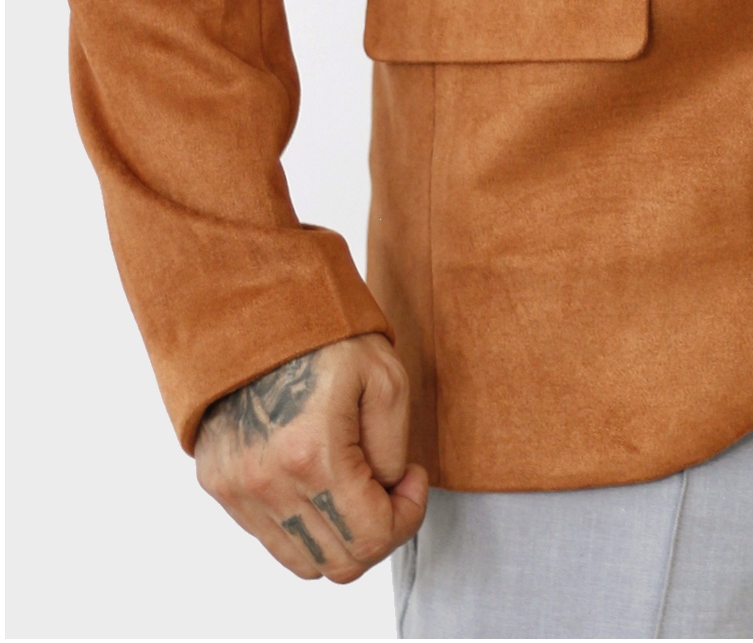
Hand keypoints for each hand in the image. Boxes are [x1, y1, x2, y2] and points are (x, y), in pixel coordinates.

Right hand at [195, 334, 427, 582]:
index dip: (408, 516)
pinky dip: (305, 524)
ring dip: (341, 536)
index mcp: (313, 454)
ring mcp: (238, 490)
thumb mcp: (386, 377)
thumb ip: (394, 449)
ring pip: (302, 562)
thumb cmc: (325, 334)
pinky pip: (271, 536)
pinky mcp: (219, 485)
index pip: (372, 538)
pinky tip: (321, 478)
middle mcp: (268, 484)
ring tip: (356, 483)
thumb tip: (388, 491)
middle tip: (391, 486)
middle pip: (338, 563)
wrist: (254, 308)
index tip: (414, 478)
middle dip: (378, 533)